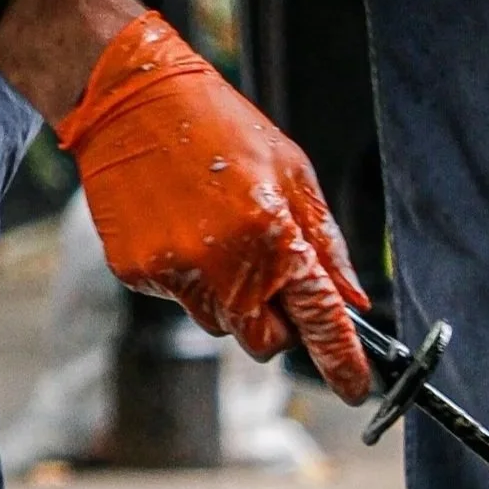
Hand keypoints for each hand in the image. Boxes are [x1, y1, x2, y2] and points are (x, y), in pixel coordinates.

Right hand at [56, 12, 371, 401]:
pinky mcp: (136, 273)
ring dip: (232, 299)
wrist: (130, 98)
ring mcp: (174, 273)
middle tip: (275, 281)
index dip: (343, 363)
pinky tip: (182, 228)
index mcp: (273, 237)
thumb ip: (326, 245)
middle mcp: (223, 265)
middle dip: (279, 327)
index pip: (320, 323)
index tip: (358, 389)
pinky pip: (179, 300)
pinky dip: (190, 278)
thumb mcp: (295, 174)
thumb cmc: (221, 127)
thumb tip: (355, 302)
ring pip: (221, 325)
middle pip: (265, 345)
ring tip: (219, 234)